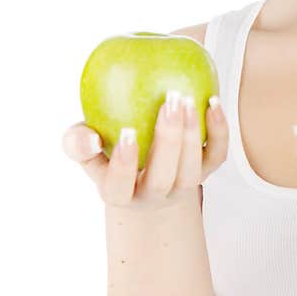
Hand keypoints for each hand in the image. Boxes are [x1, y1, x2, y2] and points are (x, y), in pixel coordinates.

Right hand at [61, 92, 228, 211]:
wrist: (143, 168)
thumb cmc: (106, 151)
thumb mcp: (85, 149)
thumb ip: (77, 142)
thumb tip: (89, 137)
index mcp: (119, 193)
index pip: (119, 186)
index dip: (123, 164)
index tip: (125, 132)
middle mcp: (153, 196)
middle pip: (163, 179)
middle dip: (168, 141)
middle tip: (170, 101)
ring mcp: (182, 187)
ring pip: (192, 171)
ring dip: (193, 134)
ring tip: (188, 99)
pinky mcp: (205, 172)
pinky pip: (216, 156)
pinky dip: (219, 131)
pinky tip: (212, 102)